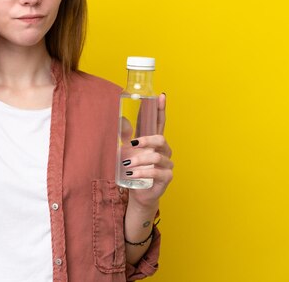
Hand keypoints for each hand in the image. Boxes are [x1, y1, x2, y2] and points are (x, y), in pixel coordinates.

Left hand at [125, 93, 172, 208]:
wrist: (139, 193)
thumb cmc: (135, 169)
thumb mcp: (128, 151)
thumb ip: (126, 136)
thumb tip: (122, 119)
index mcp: (155, 142)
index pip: (159, 122)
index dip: (160, 109)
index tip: (161, 96)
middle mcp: (164, 151)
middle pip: (161, 138)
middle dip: (146, 140)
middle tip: (132, 144)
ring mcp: (167, 164)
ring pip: (156, 156)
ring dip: (140, 160)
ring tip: (127, 165)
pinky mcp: (167, 177)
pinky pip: (156, 172)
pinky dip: (142, 172)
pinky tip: (132, 174)